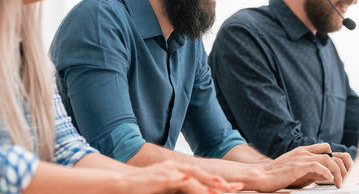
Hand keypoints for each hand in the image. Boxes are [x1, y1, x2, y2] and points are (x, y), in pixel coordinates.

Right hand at [121, 160, 243, 193]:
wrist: (122, 182)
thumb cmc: (144, 187)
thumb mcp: (166, 189)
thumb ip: (178, 189)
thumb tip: (190, 189)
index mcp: (178, 171)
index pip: (202, 176)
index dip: (218, 181)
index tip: (235, 187)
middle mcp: (175, 168)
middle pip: (201, 174)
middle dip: (218, 180)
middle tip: (235, 187)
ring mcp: (167, 172)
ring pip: (191, 176)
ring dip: (205, 181)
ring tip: (220, 186)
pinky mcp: (158, 177)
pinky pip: (173, 179)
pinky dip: (182, 181)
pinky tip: (190, 182)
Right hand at [245, 143, 347, 191]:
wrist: (260, 175)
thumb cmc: (276, 175)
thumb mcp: (296, 170)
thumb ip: (310, 170)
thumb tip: (326, 175)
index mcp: (302, 151)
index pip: (325, 148)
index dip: (336, 159)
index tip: (343, 171)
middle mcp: (303, 152)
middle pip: (330, 151)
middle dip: (342, 165)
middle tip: (347, 178)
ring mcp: (301, 158)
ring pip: (328, 159)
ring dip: (338, 172)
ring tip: (341, 183)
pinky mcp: (298, 166)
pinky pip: (319, 167)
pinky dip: (328, 173)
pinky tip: (330, 181)